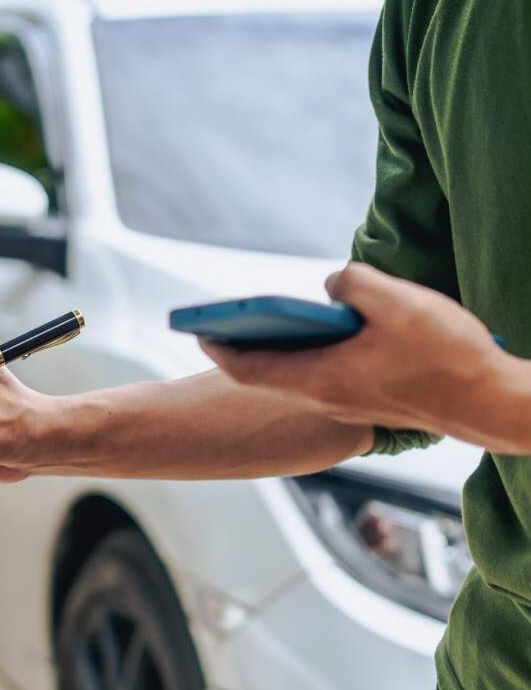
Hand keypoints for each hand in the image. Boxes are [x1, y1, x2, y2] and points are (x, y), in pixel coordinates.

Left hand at [201, 263, 527, 451]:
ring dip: (279, 351)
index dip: (218, 348)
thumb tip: (330, 286)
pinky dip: (311, 357)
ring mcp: (348, 404)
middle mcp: (326, 398)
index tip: (198, 329)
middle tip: (223, 323)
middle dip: (243, 347)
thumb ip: (353, 284)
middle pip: (267, 374)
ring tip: (269, 321)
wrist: (492, 405)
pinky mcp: (369, 402)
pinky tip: (327, 332)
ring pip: (297, 377)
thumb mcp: (397, 302)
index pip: (249, 368)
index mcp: (320, 379)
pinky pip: (324, 378)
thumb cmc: (446, 358)